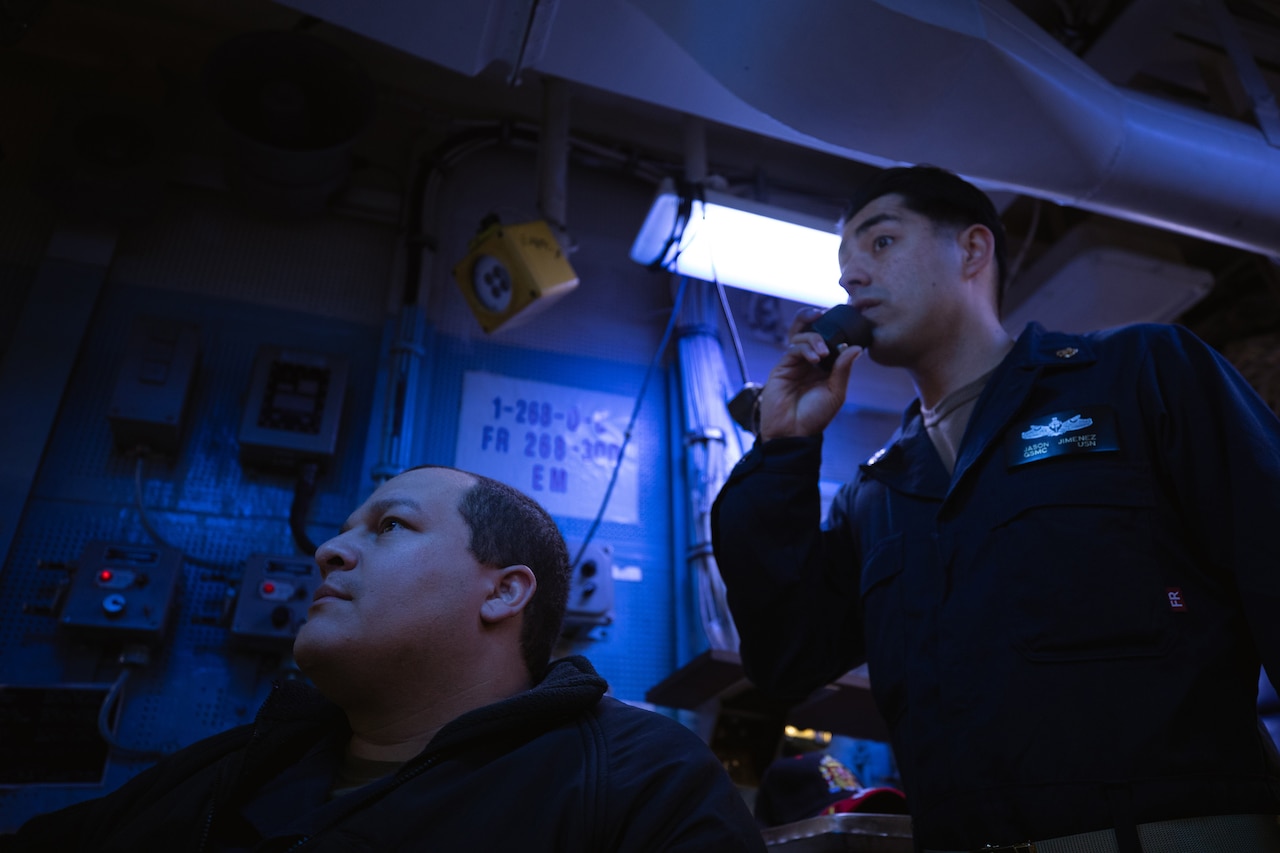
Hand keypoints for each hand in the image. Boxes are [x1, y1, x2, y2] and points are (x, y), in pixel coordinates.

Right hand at [757, 307, 861, 439]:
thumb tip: (856, 348)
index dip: (835, 330)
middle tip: (826, 314)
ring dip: (814, 338)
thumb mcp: (836, 392)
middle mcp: (808, 362)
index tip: (846, 323)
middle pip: (809, 330)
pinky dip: (805, 348)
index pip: (828, 340)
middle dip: (816, 319)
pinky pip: (793, 348)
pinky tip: (815, 359)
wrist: (793, 433)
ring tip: (823, 352)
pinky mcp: (782, 367)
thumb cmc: (815, 416)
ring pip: (800, 336)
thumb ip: (843, 369)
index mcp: (824, 367)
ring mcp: (794, 363)